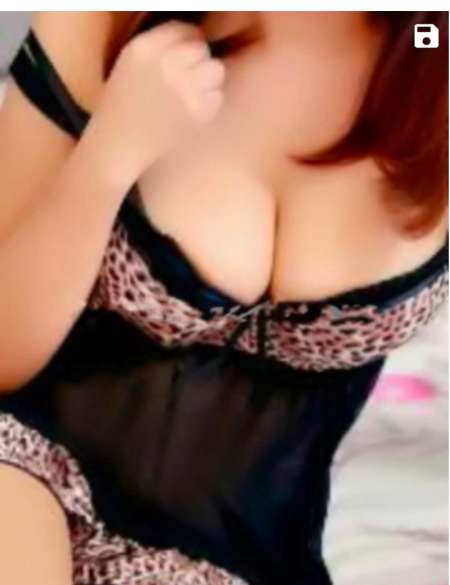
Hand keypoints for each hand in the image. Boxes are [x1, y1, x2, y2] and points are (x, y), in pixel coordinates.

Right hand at [84, 20, 225, 187]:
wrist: (117, 146)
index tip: (185, 58)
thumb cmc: (122, 106)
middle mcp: (166, 65)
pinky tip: (190, 113)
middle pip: (202, 49)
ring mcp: (184, 90)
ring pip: (216, 70)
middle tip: (186, 81)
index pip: (185, 30)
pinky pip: (217, 97)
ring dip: (208, 81)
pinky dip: (209, 104)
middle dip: (198, 63)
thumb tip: (198, 40)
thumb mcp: (130, 63)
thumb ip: (162, 47)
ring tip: (191, 95)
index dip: (189, 43)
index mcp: (145, 48)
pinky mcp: (196, 114)